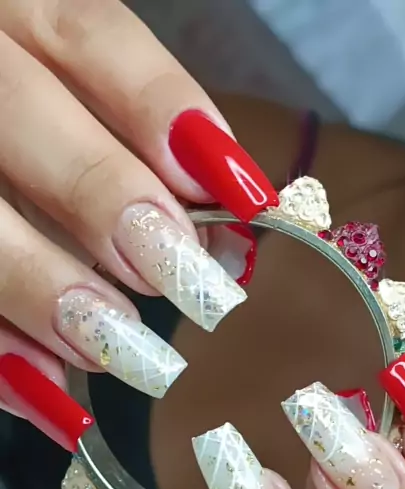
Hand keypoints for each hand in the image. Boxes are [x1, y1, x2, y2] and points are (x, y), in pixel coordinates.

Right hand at [0, 0, 275, 445]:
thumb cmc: (31, 151)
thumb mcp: (71, 121)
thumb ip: (132, 159)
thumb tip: (220, 249)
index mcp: (13, 17)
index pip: (85, 30)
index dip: (161, 107)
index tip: (237, 191)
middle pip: (13, 104)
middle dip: (97, 190)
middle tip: (173, 274)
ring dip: (32, 282)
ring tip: (108, 348)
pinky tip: (41, 390)